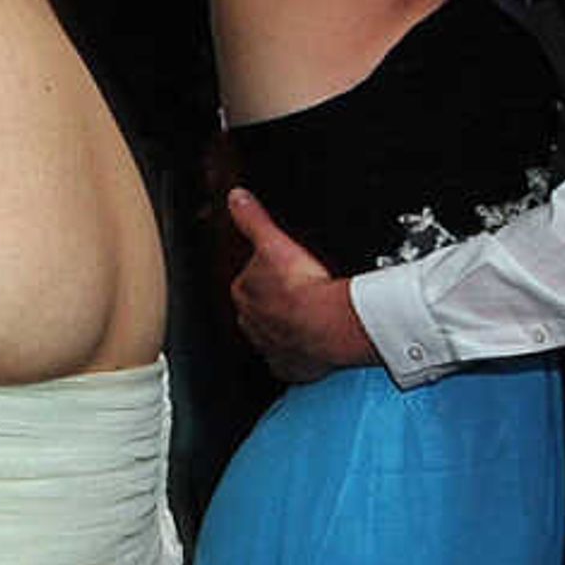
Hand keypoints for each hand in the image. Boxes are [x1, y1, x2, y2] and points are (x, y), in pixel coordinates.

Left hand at [224, 187, 369, 383]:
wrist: (327, 324)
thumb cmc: (302, 286)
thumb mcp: (274, 241)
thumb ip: (253, 219)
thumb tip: (236, 199)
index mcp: (243, 293)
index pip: (249, 282)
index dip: (267, 276)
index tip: (285, 274)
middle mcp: (250, 323)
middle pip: (261, 309)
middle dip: (276, 302)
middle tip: (300, 293)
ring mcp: (269, 346)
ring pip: (275, 334)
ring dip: (288, 327)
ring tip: (308, 316)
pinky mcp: (289, 365)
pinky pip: (293, 359)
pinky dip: (301, 353)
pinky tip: (313, 343)